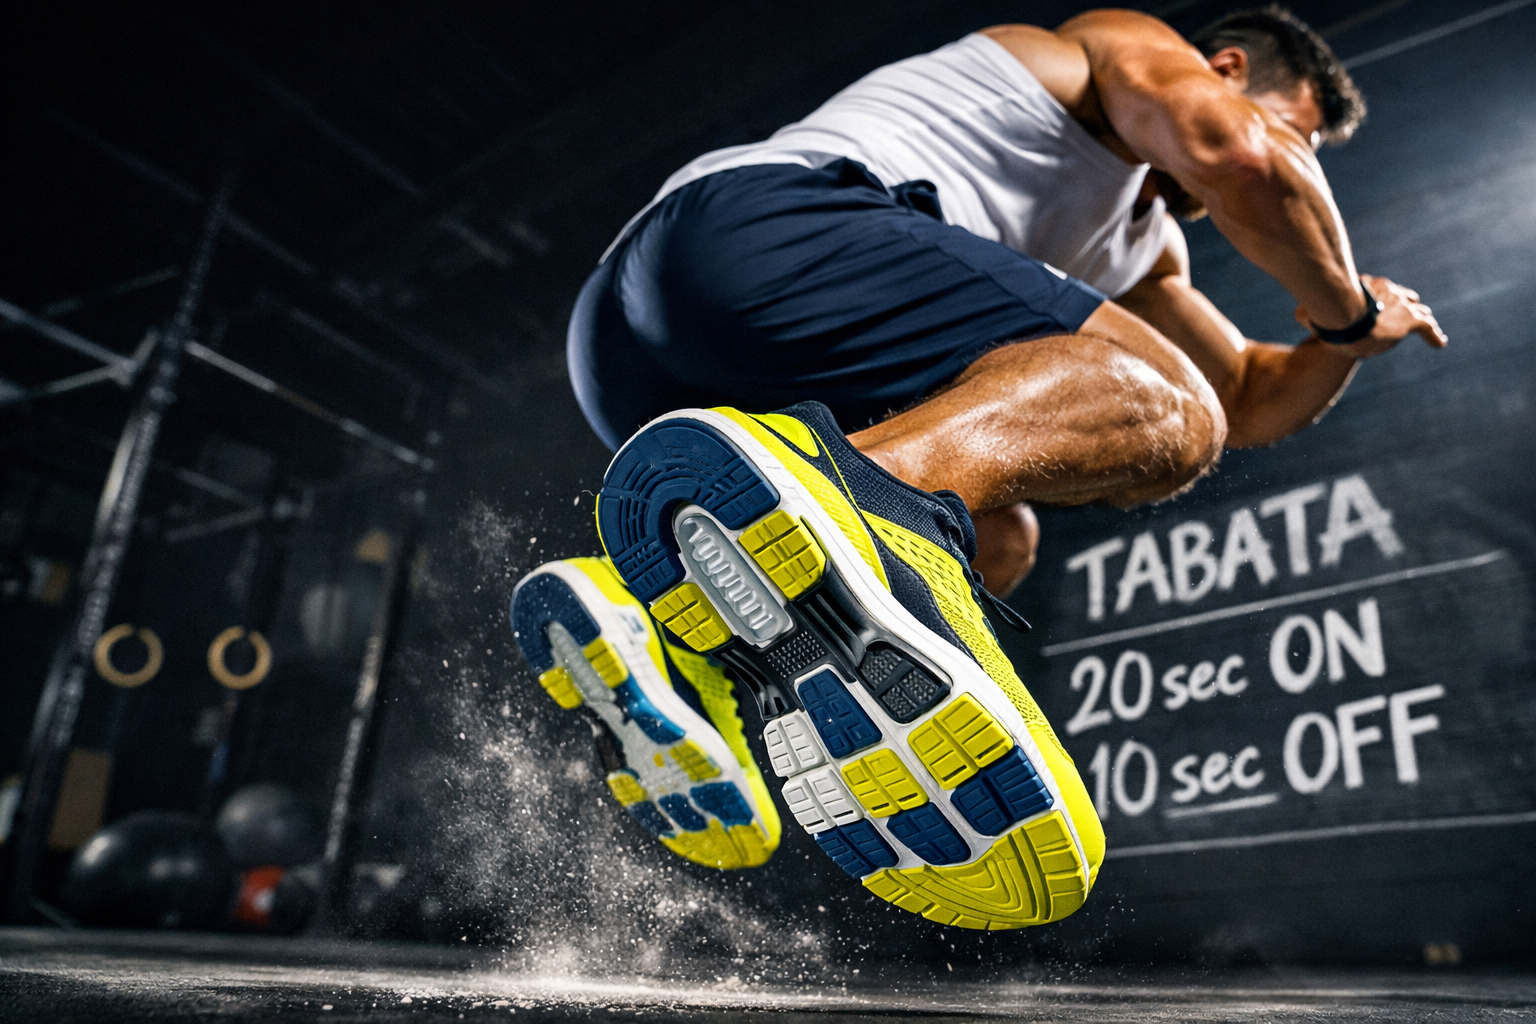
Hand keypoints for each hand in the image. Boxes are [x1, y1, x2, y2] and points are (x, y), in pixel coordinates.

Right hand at [1295, 274, 1447, 356]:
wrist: (1344, 317)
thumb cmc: (1324, 314)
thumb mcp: (1310, 312)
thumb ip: (1308, 312)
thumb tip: (1299, 312)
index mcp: (1365, 287)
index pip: (1379, 290)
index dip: (1381, 297)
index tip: (1379, 304)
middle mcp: (1386, 291)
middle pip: (1402, 295)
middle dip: (1406, 302)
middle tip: (1412, 306)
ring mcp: (1400, 304)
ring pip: (1417, 310)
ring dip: (1422, 317)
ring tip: (1428, 324)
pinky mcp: (1410, 320)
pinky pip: (1427, 327)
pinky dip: (1433, 335)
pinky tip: (1439, 343)